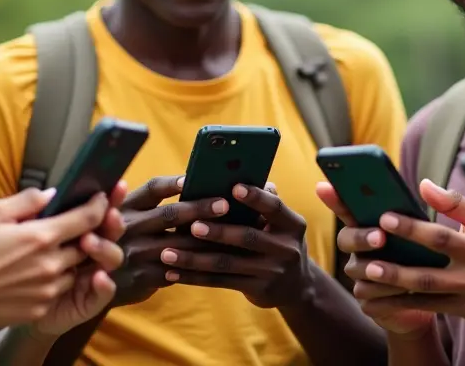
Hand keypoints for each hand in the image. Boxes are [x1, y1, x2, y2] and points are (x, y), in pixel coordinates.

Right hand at [0, 186, 119, 333]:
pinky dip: (52, 281)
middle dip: (83, 236)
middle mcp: (52, 264)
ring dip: (67, 260)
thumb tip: (52, 194)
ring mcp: (48, 289)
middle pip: (86, 246)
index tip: (101, 199)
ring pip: (73, 270)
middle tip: (68, 229)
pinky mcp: (41, 308)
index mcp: (42, 236)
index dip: (100, 206)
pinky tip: (30, 276)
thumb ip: (27, 200)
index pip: (88, 218)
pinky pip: (58, 291)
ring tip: (44, 254)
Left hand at [33, 181, 129, 335]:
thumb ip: (25, 205)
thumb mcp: (1, 224)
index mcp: (65, 230)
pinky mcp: (83, 302)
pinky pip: (102, 293)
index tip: (115, 187)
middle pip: (108, 233)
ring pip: (110, 260)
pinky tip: (98, 278)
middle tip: (108, 215)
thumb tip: (54, 192)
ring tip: (90, 243)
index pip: (92, 212)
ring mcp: (84, 277)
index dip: (107, 200)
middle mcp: (81, 251)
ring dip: (106, 249)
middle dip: (112, 222)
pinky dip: (105, 285)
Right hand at [112, 175, 229, 306]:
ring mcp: (134, 254)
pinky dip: (197, 265)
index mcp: (126, 207)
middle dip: (199, 208)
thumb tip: (193, 184)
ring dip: (206, 239)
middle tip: (225, 204)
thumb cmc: (121, 241)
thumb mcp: (124, 218)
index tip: (194, 177)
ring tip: (232, 232)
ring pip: (178, 245)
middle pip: (169, 214)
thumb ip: (149, 205)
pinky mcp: (141, 278)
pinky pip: (176, 270)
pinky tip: (217, 260)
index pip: (151, 189)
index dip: (173, 183)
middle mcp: (128, 227)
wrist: (95, 283)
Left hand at [159, 183, 313, 308]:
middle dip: (218, 232)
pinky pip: (220, 282)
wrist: (297, 287)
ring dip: (194, 258)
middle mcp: (286, 248)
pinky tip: (172, 273)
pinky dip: (194, 277)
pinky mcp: (257, 290)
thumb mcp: (281, 223)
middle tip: (192, 225)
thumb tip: (239, 175)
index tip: (233, 187)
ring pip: (227, 263)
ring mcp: (272, 272)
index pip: (275, 207)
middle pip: (247, 237)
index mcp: (293, 224)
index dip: (255, 197)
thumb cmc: (279, 241)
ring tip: (167, 252)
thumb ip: (263, 203)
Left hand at [325, 179, 464, 329]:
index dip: (412, 228)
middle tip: (367, 261)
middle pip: (429, 274)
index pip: (441, 237)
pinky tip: (378, 302)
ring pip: (425, 297)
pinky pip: (430, 310)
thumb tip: (424, 185)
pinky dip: (402, 307)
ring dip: (392, 292)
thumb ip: (456, 203)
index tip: (385, 217)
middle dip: (396, 269)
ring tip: (364, 284)